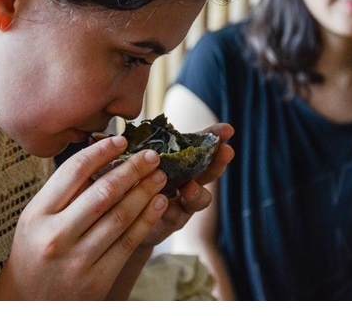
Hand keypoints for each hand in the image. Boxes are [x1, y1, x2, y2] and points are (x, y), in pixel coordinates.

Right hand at [0, 135, 169, 299]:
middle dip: (133, 169)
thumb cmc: (36, 252)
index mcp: (37, 214)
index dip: (102, 152)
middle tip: (152, 155)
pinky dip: (147, 219)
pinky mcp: (96, 280)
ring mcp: (76, 259)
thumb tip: (103, 155)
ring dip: (145, 191)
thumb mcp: (36, 220)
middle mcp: (55, 236)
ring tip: (159, 176)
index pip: (73, 171)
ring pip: (120, 216)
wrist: (29, 304)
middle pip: (103, 192)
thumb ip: (64, 192)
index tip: (122, 140)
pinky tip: (159, 203)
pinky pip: (128, 242)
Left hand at [136, 122, 234, 249]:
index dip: (215, 136)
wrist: (123, 221)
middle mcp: (189, 181)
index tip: (228, 130)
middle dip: (219, 161)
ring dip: (197, 192)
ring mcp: (183, 204)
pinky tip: (163, 206)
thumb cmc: (131, 183)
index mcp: (182, 161)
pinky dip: (171, 210)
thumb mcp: (134, 163)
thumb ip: (137, 150)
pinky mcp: (171, 222)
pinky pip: (176, 217)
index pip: (203, 145)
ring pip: (200, 198)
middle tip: (226, 152)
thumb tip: (130, 131)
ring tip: (189, 188)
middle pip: (210, 171)